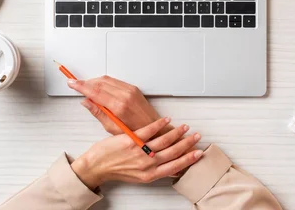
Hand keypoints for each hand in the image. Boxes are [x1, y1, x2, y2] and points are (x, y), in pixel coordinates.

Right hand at [68, 76, 163, 133]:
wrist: (154, 129)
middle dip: (86, 82)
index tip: (71, 83)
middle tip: (75, 84)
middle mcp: (125, 95)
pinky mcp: (133, 88)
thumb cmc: (135, 133)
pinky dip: (104, 82)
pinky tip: (99, 87)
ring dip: (94, 81)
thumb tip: (86, 102)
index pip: (95, 91)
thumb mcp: (112, 128)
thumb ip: (98, 113)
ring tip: (85, 86)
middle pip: (100, 82)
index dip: (81, 86)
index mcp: (119, 106)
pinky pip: (115, 81)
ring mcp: (130, 90)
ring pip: (107, 80)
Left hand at [71, 117, 202, 189]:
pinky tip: (166, 120)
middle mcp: (147, 164)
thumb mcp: (137, 176)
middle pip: (173, 153)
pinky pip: (150, 130)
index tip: (198, 154)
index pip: (174, 167)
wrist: (97, 166)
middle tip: (196, 137)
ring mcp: (140, 151)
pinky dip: (160, 124)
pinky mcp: (131, 140)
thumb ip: (152, 170)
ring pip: (164, 141)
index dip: (188, 160)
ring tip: (184, 127)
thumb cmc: (115, 170)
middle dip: (187, 144)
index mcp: (149, 175)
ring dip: (177, 133)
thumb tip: (165, 165)